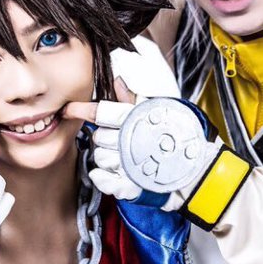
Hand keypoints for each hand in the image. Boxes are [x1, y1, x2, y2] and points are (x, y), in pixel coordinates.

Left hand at [66, 78, 215, 211]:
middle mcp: (130, 141)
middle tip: (118, 141)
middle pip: (97, 137)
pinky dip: (102, 177)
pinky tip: (112, 173)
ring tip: (124, 158)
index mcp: (135, 120)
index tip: (68, 109)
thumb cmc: (175, 139)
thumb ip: (133, 99)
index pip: (101, 112)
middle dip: (103, 139)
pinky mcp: (128, 184)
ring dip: (106, 158)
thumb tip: (117, 78)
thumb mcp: (157, 113)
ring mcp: (128, 164)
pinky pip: (101, 178)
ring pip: (99, 157)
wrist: (194, 171)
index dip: (81, 109)